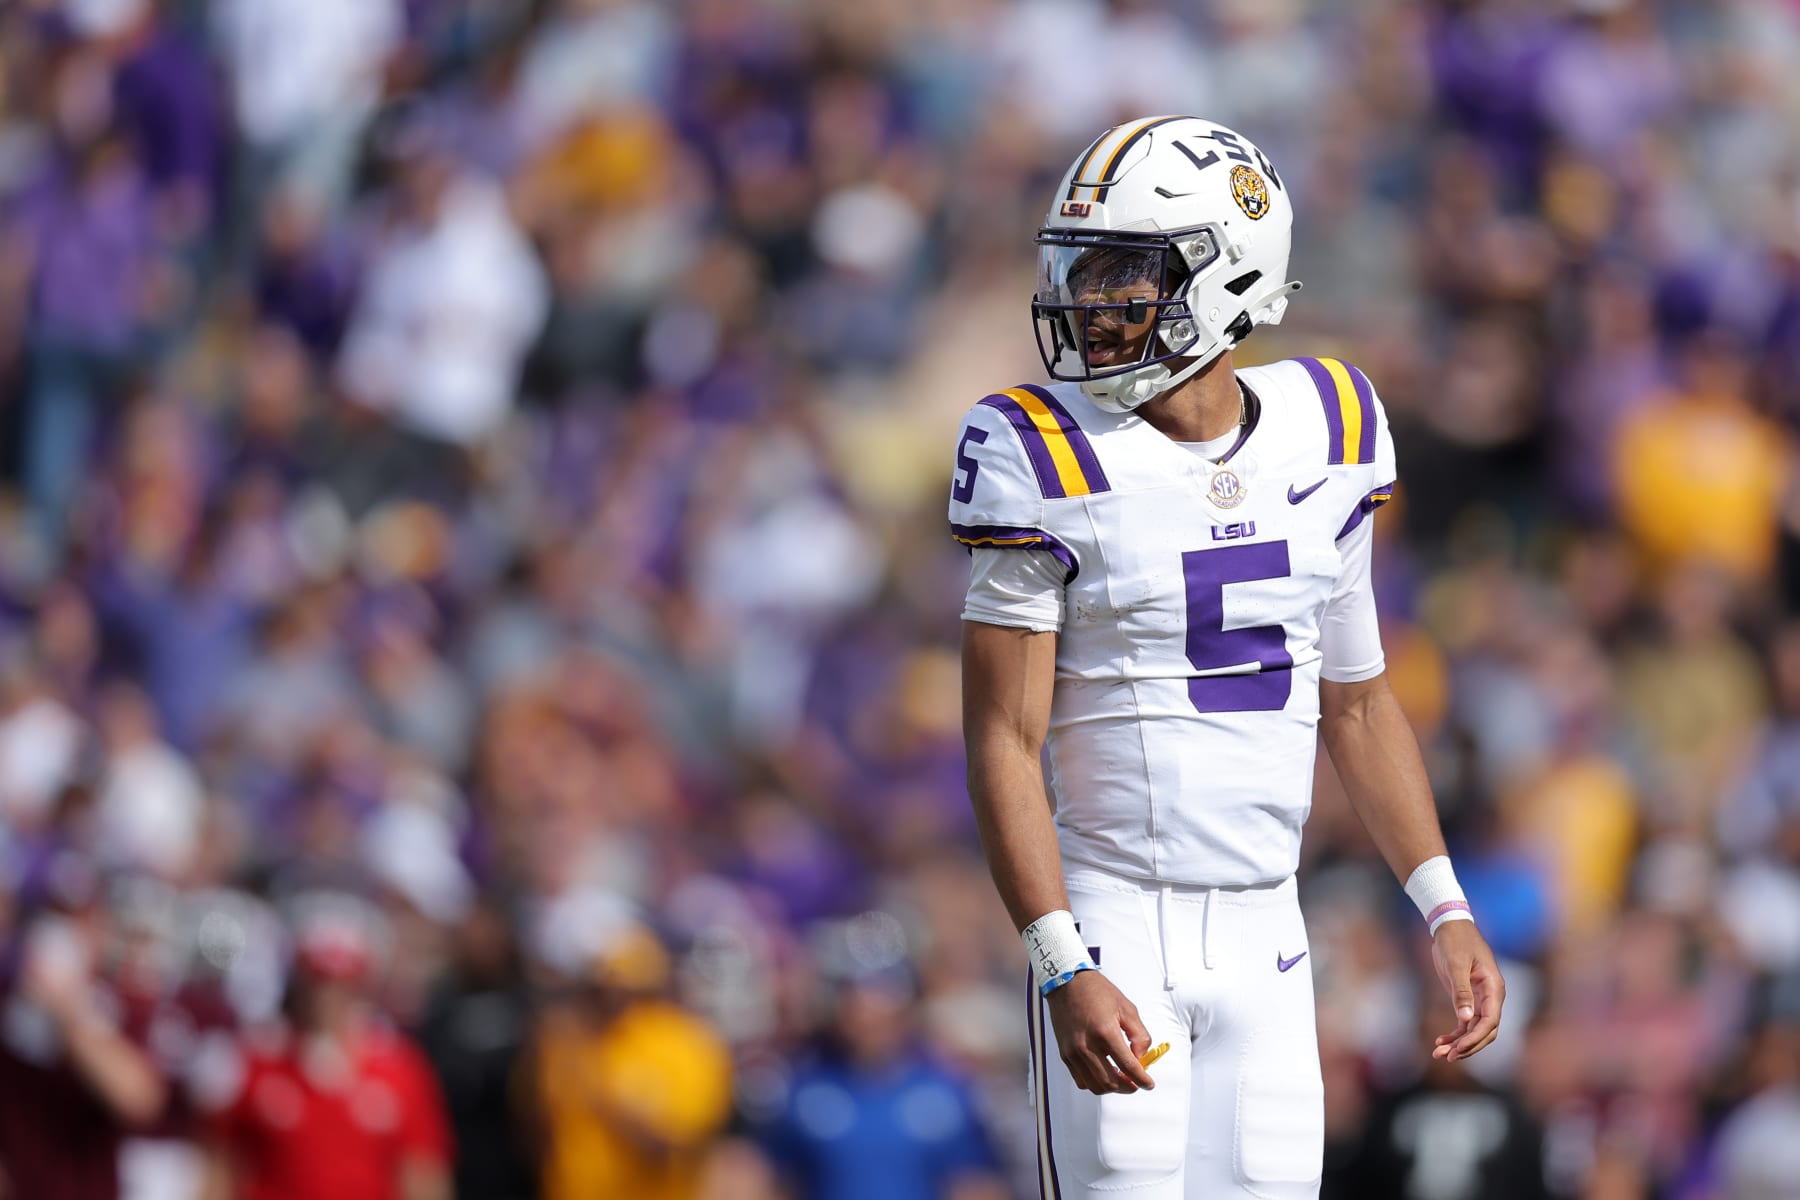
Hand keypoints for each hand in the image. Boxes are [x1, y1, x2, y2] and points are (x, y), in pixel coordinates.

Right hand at [1044, 971, 1155, 1093]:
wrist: (1067, 982)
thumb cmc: (1096, 992)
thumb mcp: (1127, 1008)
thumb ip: (1139, 1035)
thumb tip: (1141, 1057)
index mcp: (1106, 1032)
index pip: (1128, 1067)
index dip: (1142, 1080)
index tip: (1148, 1084)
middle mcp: (1087, 1045)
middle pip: (1111, 1082)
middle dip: (1128, 1087)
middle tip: (1136, 1082)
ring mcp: (1073, 1052)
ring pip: (1095, 1086)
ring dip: (1112, 1088)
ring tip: (1121, 1079)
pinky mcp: (1065, 1054)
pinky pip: (1081, 1080)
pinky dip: (1095, 1083)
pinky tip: (1104, 1073)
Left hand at [1430, 921, 1504, 1061]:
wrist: (1450, 926)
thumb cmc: (1456, 941)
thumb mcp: (1456, 964)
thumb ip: (1461, 991)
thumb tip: (1465, 1018)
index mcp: (1494, 989)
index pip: (1490, 1021)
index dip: (1476, 1038)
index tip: (1459, 1049)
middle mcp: (1491, 997)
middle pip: (1485, 1031)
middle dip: (1467, 1046)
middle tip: (1446, 1056)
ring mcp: (1480, 999)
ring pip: (1474, 1029)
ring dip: (1459, 1043)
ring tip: (1438, 1053)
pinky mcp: (1468, 999)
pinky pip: (1465, 1023)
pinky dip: (1455, 1034)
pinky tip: (1440, 1041)